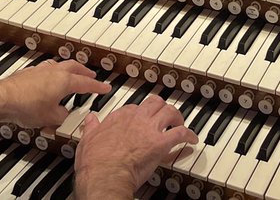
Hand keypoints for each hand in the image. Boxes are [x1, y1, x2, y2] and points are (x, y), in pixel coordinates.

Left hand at [0, 59, 109, 130]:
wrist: (2, 99)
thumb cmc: (26, 106)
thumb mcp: (51, 118)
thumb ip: (63, 117)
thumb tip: (66, 116)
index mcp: (64, 81)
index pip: (86, 83)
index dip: (98, 87)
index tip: (106, 87)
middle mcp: (54, 72)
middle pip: (75, 67)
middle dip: (85, 73)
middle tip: (91, 77)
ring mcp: (41, 70)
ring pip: (61, 65)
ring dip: (69, 69)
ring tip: (72, 74)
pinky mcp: (30, 72)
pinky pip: (47, 69)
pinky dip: (54, 72)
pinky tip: (50, 78)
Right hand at [74, 93, 197, 198]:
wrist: (105, 175)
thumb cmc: (95, 162)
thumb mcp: (87, 140)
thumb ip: (91, 128)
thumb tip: (90, 120)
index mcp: (119, 117)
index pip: (134, 107)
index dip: (141, 113)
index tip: (143, 120)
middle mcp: (136, 118)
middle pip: (155, 103)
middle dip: (162, 108)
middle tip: (166, 116)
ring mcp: (150, 129)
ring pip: (170, 112)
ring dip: (177, 117)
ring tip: (180, 123)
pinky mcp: (161, 143)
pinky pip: (181, 133)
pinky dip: (189, 135)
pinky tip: (192, 140)